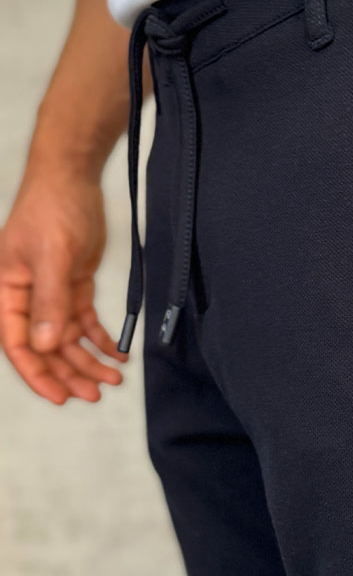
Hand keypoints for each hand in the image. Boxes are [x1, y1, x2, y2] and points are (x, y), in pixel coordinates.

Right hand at [0, 165, 127, 402]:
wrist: (72, 179)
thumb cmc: (50, 209)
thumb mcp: (52, 257)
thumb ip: (50, 302)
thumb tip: (47, 345)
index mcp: (7, 293)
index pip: (19, 344)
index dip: (38, 374)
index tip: (61, 396)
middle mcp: (26, 299)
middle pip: (46, 348)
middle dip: (70, 373)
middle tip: (95, 394)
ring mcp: (51, 294)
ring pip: (67, 339)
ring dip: (89, 360)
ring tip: (113, 378)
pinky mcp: (74, 286)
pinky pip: (85, 322)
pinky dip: (101, 338)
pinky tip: (118, 352)